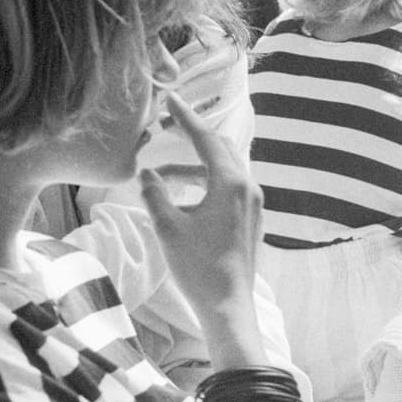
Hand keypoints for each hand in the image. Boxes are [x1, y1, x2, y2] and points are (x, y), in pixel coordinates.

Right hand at [139, 93, 263, 332]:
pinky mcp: (252, 217)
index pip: (207, 138)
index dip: (186, 117)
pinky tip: (183, 195)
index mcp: (230, 183)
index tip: (170, 98)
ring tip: (162, 175)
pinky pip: (230, 186)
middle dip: (193, 137)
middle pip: (221, 148)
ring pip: (224, 169)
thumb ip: (155, 194)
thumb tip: (148, 173)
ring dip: (195, 166)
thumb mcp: (167, 227)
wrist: (228, 303)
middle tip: (166, 129)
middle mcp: (248, 187)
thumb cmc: (197, 266)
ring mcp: (254, 202)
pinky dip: (206, 182)